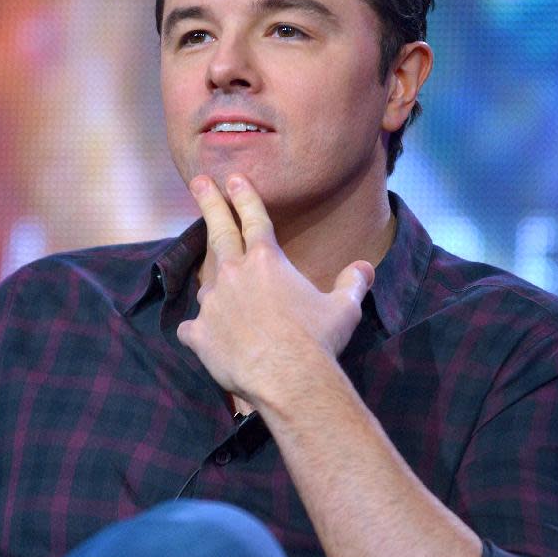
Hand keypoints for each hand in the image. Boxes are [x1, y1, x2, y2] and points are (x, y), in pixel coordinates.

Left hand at [176, 173, 372, 405]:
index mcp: (267, 261)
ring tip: (219, 292)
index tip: (233, 177)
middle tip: (198, 182)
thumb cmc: (318, 340)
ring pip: (206, 285)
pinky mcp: (199, 334)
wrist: (289, 379)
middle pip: (219, 231)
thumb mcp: (344, 308)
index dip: (245, 196)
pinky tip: (202, 337)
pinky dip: (198, 331)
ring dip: (213, 285)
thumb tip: (365, 269)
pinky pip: (192, 328)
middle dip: (209, 202)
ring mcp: (212, 304)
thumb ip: (352, 284)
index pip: (254, 218)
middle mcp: (234, 274)